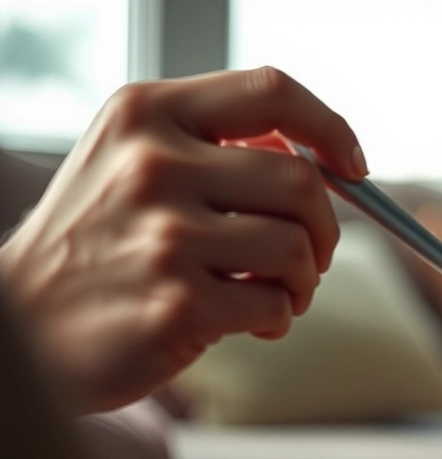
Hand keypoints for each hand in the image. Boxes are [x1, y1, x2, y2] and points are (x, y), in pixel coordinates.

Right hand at [0, 67, 364, 412]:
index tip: (352, 166)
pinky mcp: (179, 303)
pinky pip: (275, 306)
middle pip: (301, 180)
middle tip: (306, 256)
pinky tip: (244, 323)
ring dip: (303, 280)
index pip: (270, 93)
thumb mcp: (132, 163)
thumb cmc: (99, 242)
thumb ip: (213, 145)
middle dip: (323, 227)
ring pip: (298, 247)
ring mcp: (165, 236)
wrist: (25, 324)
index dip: (329, 127)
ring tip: (272, 292)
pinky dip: (276, 319)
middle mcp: (152, 165)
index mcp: (145, 114)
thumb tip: (318, 152)